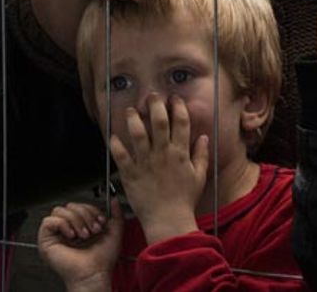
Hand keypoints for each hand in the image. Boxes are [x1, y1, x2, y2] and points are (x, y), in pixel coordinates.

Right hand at [38, 201, 120, 291]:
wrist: (94, 273)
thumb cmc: (102, 260)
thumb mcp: (114, 232)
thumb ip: (116, 215)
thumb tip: (114, 201)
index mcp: (79, 226)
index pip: (79, 205)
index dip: (90, 209)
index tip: (100, 221)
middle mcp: (67, 229)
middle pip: (69, 205)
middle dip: (84, 215)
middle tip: (92, 230)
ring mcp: (55, 234)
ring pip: (59, 210)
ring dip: (75, 220)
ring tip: (83, 235)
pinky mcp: (46, 240)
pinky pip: (49, 220)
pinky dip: (62, 224)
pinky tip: (71, 235)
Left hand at [110, 94, 206, 244]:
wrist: (168, 221)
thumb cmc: (184, 200)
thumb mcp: (199, 176)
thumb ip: (201, 155)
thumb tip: (204, 137)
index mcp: (180, 153)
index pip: (181, 122)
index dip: (177, 107)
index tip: (174, 98)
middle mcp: (162, 154)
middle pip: (159, 122)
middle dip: (155, 105)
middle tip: (151, 95)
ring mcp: (146, 163)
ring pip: (138, 134)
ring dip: (133, 119)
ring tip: (130, 110)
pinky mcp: (131, 174)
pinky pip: (121, 155)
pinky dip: (116, 145)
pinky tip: (113, 136)